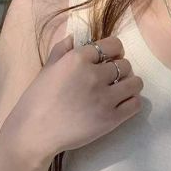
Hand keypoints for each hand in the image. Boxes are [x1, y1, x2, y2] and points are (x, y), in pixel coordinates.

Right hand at [1, 33, 143, 162]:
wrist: (35, 133)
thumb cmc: (36, 101)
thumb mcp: (47, 70)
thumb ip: (62, 51)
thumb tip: (73, 38)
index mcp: (78, 59)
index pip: (112, 45)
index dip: (114, 51)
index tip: (110, 58)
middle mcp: (94, 75)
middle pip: (124, 64)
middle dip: (121, 69)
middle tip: (113, 78)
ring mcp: (105, 98)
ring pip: (135, 83)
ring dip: (131, 84)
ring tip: (123, 90)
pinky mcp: (111, 119)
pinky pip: (135, 104)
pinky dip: (133, 101)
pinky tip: (124, 103)